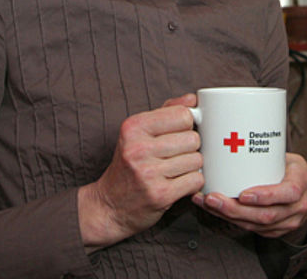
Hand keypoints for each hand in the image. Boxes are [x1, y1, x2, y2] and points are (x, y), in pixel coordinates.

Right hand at [78, 94, 202, 247]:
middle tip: (176, 156)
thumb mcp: (139, 132)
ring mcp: (149, 172)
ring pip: (197, 160)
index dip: (186, 125)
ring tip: (176, 170)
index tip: (178, 134)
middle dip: (190, 148)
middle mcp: (138, 148)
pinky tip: (179, 183)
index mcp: (134, 127)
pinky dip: (192, 183)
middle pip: (193, 138)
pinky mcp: (160, 194)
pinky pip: (195, 180)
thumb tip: (192, 99)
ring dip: (192, 167)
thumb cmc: (129, 165)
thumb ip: (166, 112)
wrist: (110, 206)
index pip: (183, 115)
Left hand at [191, 152, 306, 241]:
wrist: (306, 193)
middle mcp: (297, 208)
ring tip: (207, 203)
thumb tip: (236, 130)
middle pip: (265, 215)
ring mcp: (286, 223)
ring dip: (227, 215)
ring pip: (254, 225)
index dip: (265, 196)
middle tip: (212, 198)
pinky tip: (214, 210)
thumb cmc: (293, 171)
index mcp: (302, 184)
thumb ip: (269, 150)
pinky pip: (250, 228)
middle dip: (235, 209)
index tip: (243, 194)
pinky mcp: (273, 231)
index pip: (288, 193)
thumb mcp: (289, 158)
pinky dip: (230, 219)